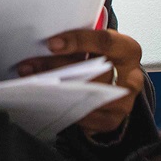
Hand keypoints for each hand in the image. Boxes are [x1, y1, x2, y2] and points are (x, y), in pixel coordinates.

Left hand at [16, 28, 143, 136]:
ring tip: (32, 82)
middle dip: (58, 68)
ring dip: (56, 89)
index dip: (78, 41)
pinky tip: (46, 101)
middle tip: (29, 66)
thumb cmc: (100, 54)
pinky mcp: (113, 120)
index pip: (105, 42)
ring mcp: (125, 102)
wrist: (116, 77)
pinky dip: (66, 109)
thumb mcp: (95, 42)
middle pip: (93, 73)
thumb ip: (77, 41)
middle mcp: (131, 77)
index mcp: (127, 49)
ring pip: (89, 96)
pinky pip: (88, 119)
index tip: (51, 43)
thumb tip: (45, 41)